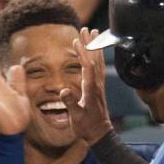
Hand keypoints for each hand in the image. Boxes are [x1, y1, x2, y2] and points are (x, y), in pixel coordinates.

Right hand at [60, 27, 112, 144]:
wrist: (100, 134)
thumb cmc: (86, 127)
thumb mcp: (76, 117)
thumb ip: (70, 103)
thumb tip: (63, 91)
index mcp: (90, 90)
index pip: (87, 67)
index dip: (83, 53)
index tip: (78, 41)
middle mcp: (97, 85)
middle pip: (94, 60)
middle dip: (90, 44)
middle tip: (86, 29)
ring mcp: (99, 86)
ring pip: (98, 62)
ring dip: (95, 47)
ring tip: (93, 34)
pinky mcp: (99, 88)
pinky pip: (98, 69)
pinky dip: (96, 57)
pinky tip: (95, 52)